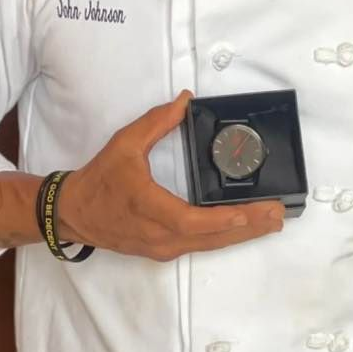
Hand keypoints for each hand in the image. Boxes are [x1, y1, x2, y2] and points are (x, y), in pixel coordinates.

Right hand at [59, 90, 285, 260]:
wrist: (74, 212)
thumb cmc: (99, 180)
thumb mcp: (124, 144)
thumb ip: (156, 122)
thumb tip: (184, 101)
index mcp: (150, 209)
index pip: (194, 221)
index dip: (226, 219)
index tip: (252, 211)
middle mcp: (160, 236)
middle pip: (212, 238)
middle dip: (249, 227)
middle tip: (278, 215)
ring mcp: (162, 247)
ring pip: (209, 245)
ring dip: (242, 234)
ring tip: (270, 222)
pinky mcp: (163, 250)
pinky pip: (200, 246)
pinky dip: (224, 237)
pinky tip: (243, 228)